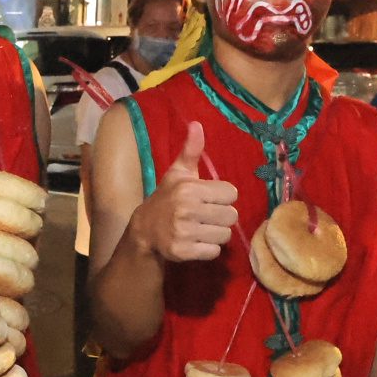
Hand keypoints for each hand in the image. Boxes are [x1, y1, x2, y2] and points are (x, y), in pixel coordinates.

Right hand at [129, 122, 239, 262]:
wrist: (144, 230)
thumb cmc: (167, 198)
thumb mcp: (178, 173)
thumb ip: (191, 150)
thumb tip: (197, 124)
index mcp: (189, 188)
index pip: (231, 193)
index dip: (222, 197)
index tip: (208, 199)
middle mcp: (186, 209)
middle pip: (231, 216)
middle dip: (221, 217)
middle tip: (205, 216)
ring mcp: (184, 232)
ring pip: (224, 235)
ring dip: (216, 234)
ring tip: (201, 229)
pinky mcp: (183, 252)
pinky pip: (214, 252)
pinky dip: (208, 249)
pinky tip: (195, 242)